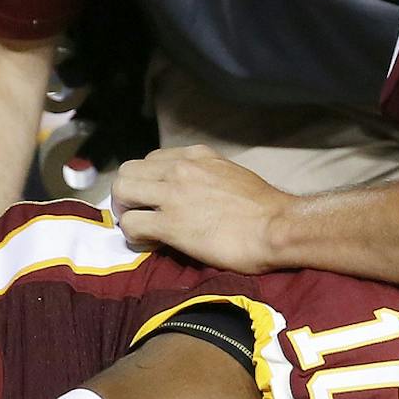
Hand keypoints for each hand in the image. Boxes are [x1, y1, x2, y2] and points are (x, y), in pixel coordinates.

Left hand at [109, 144, 291, 273]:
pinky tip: (148, 243)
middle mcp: (180, 168)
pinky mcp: (171, 224)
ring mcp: (173, 194)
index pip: (151, 160)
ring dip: (124, 211)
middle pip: (128, 171)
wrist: (277, 227)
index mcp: (196, 155)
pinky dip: (133, 235)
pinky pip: (131, 224)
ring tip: (138, 228)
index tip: (153, 199)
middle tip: (136, 213)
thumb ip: (205, 176)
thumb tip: (192, 192)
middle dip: (126, 193)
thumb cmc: (264, 208)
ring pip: (121, 192)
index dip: (147, 182)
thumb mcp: (230, 174)